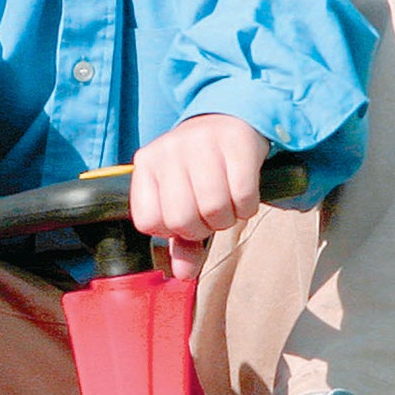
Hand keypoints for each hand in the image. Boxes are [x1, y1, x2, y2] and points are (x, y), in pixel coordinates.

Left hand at [129, 114, 269, 279]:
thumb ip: (180, 240)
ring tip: (228, 204)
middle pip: (182, 219)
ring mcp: (202, 142)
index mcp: (147, 164)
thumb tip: (184, 274)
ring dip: (227, 218)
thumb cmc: (201, 168)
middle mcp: (169, 150)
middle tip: (210, 214)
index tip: (186, 217)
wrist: (231, 120)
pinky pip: (244, 195)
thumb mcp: (183, 198)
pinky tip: (243, 194)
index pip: (149, 222)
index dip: (171, 230)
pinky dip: (248, 206)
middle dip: (203, 228)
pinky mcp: (236, 141)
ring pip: (214, 209)